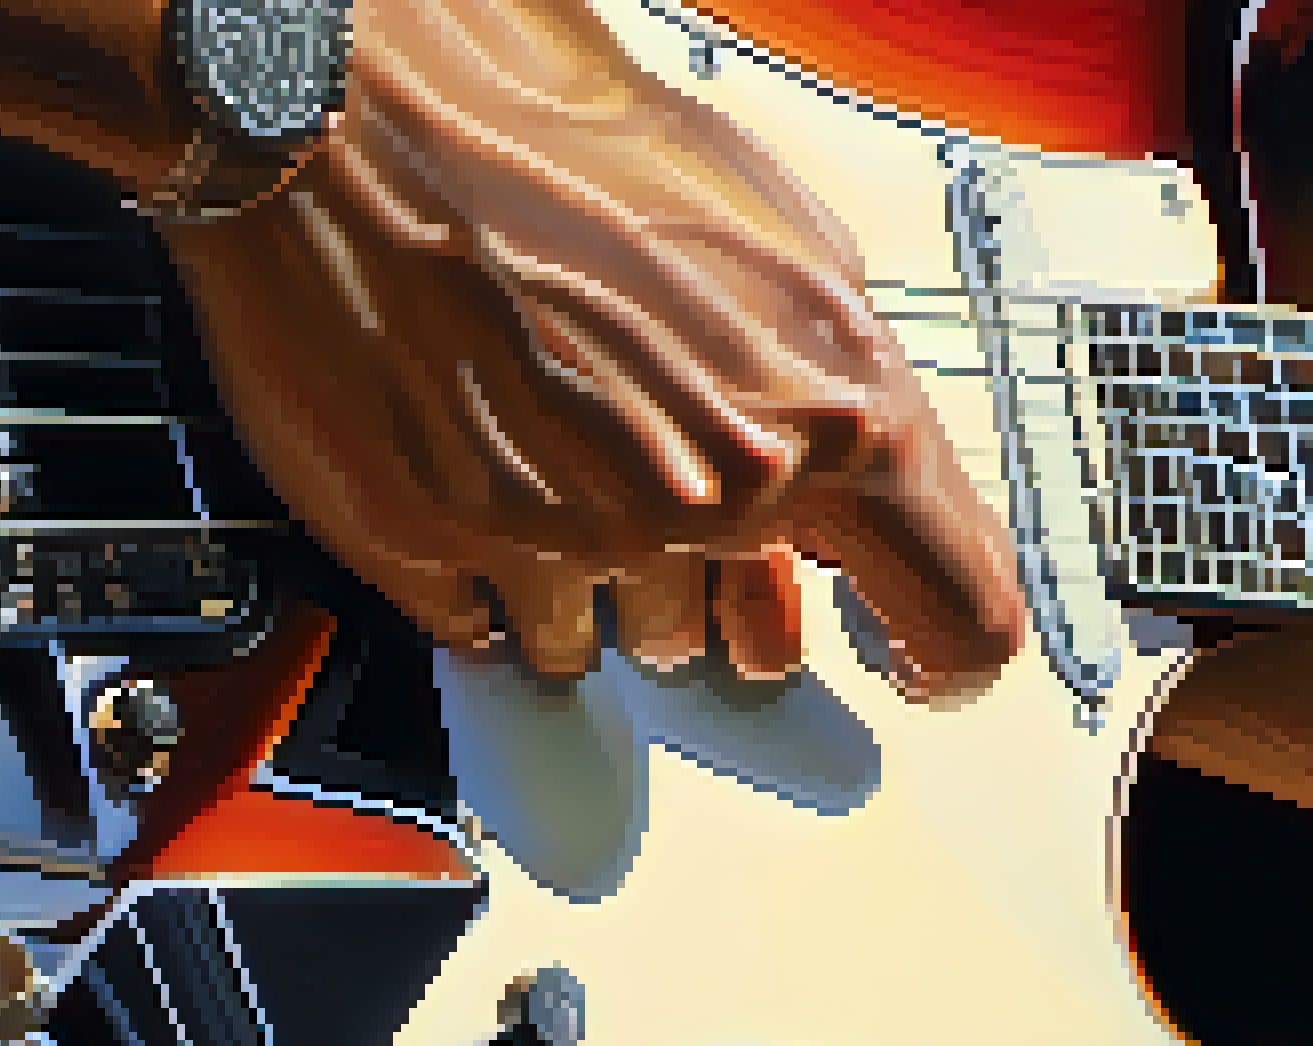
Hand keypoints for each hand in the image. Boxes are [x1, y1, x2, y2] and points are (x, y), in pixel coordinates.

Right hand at [154, 0, 1022, 693]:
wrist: (352, 119)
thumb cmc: (549, 143)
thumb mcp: (776, 233)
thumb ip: (838, 380)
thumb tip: (864, 463)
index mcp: (825, 419)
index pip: (960, 617)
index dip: (940, 649)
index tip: (911, 658)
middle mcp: (709, 497)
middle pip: (755, 642)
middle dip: (727, 585)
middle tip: (680, 504)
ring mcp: (571, 538)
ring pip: (624, 638)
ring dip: (606, 574)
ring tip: (559, 453)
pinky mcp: (446, 555)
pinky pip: (503, 623)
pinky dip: (502, 567)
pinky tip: (487, 471)